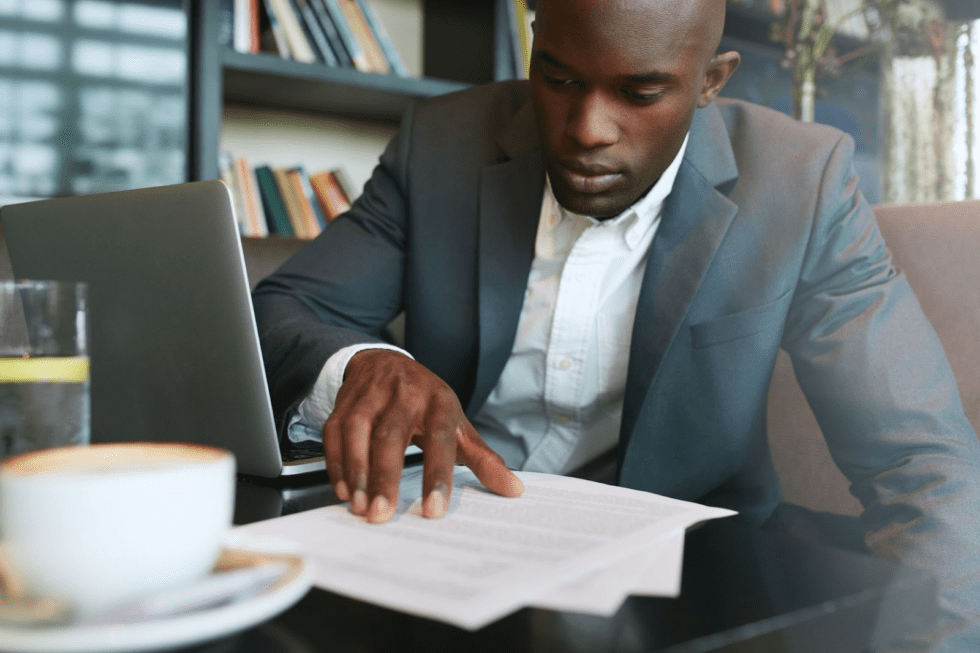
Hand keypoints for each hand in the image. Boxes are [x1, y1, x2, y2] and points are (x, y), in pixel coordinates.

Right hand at [323, 349, 523, 522]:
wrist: (385, 362)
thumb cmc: (427, 401)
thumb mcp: (458, 424)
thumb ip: (483, 458)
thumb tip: (514, 489)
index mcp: (439, 402)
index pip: (440, 438)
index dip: (437, 474)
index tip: (434, 509)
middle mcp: (404, 394)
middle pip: (391, 435)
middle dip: (385, 476)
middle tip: (382, 514)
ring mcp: (371, 396)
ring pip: (358, 431)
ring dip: (357, 471)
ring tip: (360, 506)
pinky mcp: (345, 402)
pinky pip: (334, 432)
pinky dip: (336, 461)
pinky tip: (344, 488)